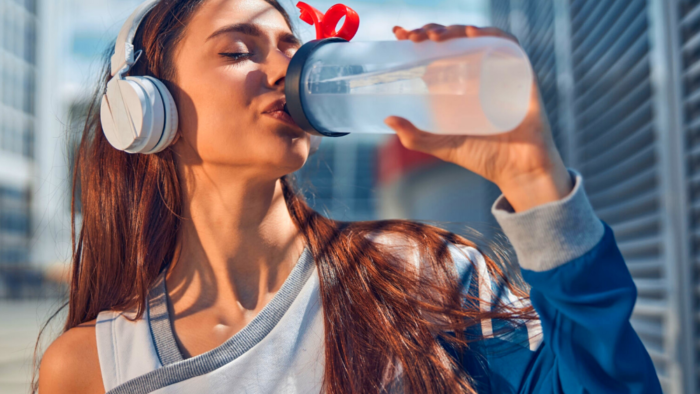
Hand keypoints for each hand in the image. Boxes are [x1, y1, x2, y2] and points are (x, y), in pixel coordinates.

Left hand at [386, 24, 572, 212]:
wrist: (518, 171)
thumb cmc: (484, 157)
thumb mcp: (442, 146)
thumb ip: (415, 137)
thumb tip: (388, 118)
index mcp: (459, 84)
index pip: (437, 51)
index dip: (420, 37)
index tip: (399, 34)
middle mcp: (478, 73)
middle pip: (455, 39)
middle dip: (432, 31)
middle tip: (414, 37)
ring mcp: (499, 71)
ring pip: (478, 36)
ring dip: (455, 29)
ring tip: (435, 36)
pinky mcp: (520, 73)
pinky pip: (508, 44)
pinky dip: (490, 34)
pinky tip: (471, 34)